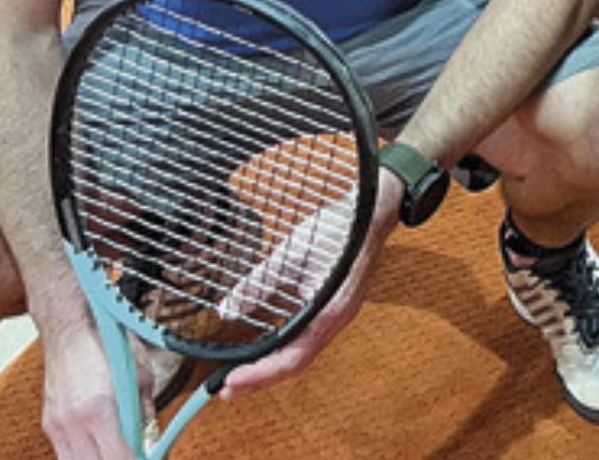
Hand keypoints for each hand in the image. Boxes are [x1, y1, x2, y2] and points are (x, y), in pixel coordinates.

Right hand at [39, 320, 138, 459]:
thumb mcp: (140, 374)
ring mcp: (58, 426)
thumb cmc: (105, 342)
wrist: (70, 327)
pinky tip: (96, 449)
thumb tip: (151, 438)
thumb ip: (145, 411)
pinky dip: (83, 456)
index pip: (118, 458)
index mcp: (99, 410)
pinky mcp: (50, 425)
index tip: (144, 457)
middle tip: (133, 453)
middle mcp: (74, 423)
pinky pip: (65, 455)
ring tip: (116, 449)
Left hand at [219, 183, 399, 396]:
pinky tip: (267, 349)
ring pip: (302, 355)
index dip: (259, 374)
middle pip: (296, 364)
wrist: (373, 210)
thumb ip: (259, 282)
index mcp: (331, 310)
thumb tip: (228, 309)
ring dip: (271, 369)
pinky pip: (308, 341)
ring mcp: (338, 316)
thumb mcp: (292, 251)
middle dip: (260, 379)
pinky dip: (284, 351)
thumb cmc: (340, 226)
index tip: (229, 382)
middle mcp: (337, 320)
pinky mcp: (335, 310)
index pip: (292, 358)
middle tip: (225, 388)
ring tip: (240, 375)